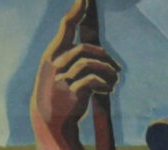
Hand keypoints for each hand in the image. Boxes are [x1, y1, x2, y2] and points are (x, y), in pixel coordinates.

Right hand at [32, 0, 119, 142]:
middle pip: (85, 49)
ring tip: (115, 81)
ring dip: (108, 71)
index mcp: (53, 53)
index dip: (76, 11)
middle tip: (116, 69)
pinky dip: (105, 84)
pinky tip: (109, 90)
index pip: (66, 27)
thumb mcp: (60, 72)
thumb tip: (100, 53)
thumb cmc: (59, 92)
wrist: (50, 121)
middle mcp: (56, 63)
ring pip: (90, 64)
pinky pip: (92, 81)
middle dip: (105, 57)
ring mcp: (62, 78)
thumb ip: (74, 58)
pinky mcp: (72, 93)